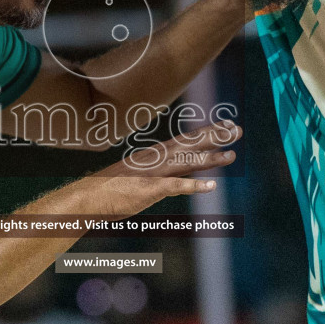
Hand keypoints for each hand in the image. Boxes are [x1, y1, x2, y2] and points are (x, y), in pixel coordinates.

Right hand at [78, 123, 238, 217]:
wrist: (87, 198)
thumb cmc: (109, 190)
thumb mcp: (136, 176)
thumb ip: (156, 174)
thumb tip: (172, 176)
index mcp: (153, 155)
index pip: (185, 138)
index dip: (207, 131)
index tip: (225, 125)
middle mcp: (155, 159)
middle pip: (190, 144)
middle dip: (215, 137)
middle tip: (238, 130)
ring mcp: (152, 173)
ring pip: (186, 161)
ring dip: (211, 158)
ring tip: (232, 155)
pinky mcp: (148, 190)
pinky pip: (174, 186)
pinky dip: (193, 185)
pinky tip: (211, 186)